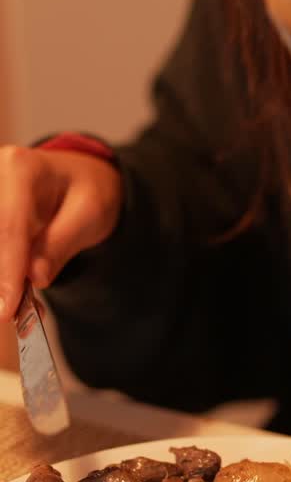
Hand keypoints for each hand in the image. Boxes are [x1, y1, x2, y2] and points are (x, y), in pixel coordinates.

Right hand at [0, 145, 122, 322]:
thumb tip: (34, 277)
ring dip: (1, 278)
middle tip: (13, 312)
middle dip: (1, 278)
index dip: (7, 270)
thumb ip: (60, 245)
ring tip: (18, 305)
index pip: (9, 226)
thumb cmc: (89, 191)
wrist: (81, 177)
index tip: (7, 307)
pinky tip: (13, 291)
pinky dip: (2, 272)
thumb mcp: (90, 215)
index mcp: (21, 168)